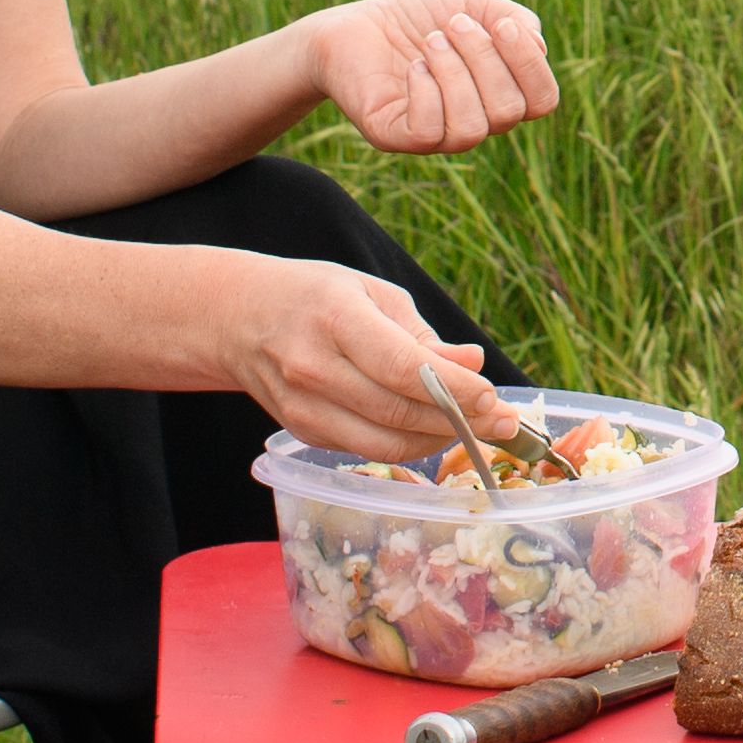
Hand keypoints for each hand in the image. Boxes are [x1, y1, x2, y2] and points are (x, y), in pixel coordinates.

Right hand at [226, 255, 518, 460]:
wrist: (236, 317)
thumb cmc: (314, 296)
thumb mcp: (371, 293)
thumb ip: (421, 334)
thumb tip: (474, 365)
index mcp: (335, 318)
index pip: (404, 368)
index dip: (456, 390)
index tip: (495, 399)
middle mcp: (314, 367)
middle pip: (399, 412)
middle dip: (461, 421)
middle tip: (505, 422)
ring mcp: (303, 406)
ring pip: (385, 443)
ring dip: (440, 440)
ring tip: (477, 428)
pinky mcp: (302, 432)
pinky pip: (367, 449)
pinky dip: (408, 445)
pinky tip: (434, 430)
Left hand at [308, 0, 559, 156]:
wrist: (351, 24)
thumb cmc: (414, 19)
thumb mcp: (470, 4)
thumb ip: (511, 18)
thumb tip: (538, 46)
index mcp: (496, 95)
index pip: (542, 101)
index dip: (530, 64)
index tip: (502, 24)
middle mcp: (471, 121)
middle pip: (510, 111)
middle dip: (485, 58)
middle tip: (452, 24)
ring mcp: (434, 135)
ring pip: (473, 127)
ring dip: (455, 72)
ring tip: (431, 40)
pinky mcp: (394, 136)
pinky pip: (429, 132)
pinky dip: (427, 90)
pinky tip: (413, 67)